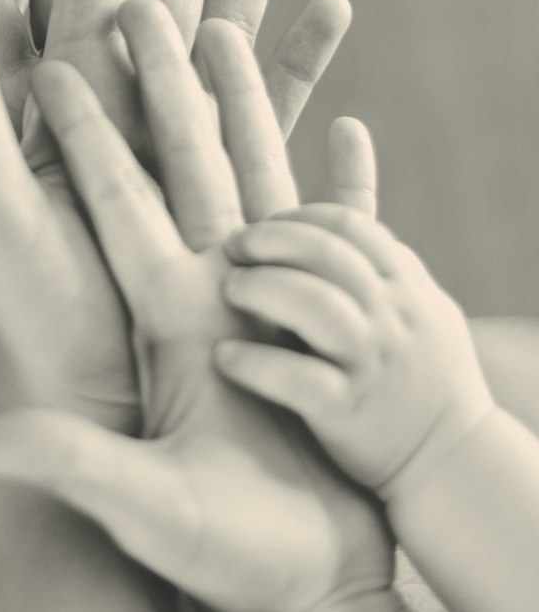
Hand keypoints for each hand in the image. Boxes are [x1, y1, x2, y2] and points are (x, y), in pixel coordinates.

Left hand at [0, 0, 393, 611]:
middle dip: (151, 74)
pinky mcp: (310, 315)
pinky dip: (334, 172)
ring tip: (225, 22)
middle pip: (163, 150)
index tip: (18, 41)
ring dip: (234, 92)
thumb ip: (66, 465)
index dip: (58, 116)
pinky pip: (323, 222)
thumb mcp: (140, 503)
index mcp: (140, 306)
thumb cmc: (223, 562)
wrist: (310, 590)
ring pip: (238, 162)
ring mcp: (249, 292)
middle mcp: (186, 282)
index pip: (90, 189)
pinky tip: (350, 129)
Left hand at [218, 204, 494, 501]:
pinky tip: (225, 357)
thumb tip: (327, 232)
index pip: (349, 225)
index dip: (299, 217)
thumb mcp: (424, 313)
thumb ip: (384, 272)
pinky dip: (254, 364)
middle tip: (234, 247)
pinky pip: (297, 378)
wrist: (455, 464)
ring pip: (313, 303)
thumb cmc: (427, 380)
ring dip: (261, 288)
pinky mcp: (349, 411)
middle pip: (325, 252)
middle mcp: (391, 317)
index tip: (266, 226)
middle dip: (271, 239)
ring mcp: (371, 363)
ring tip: (230, 289)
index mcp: (406, 287)